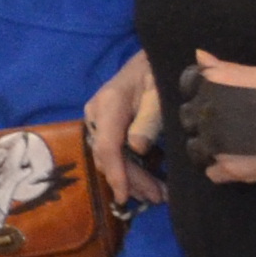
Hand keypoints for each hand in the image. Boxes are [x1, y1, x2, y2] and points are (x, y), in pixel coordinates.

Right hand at [87, 59, 166, 207]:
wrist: (151, 58)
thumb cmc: (157, 73)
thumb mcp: (159, 93)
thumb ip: (149, 119)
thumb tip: (137, 149)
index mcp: (109, 104)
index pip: (108, 146)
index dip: (117, 174)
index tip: (124, 198)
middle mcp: (96, 114)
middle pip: (108, 156)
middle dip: (131, 181)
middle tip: (157, 198)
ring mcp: (98, 120)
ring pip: (109, 158)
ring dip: (131, 179)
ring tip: (155, 195)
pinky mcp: (106, 126)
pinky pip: (113, 152)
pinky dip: (130, 168)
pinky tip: (146, 181)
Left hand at [190, 52, 255, 184]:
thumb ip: (225, 68)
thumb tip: (199, 56)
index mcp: (212, 87)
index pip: (189, 86)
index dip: (201, 91)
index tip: (215, 96)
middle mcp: (205, 116)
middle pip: (188, 117)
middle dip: (201, 118)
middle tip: (225, 121)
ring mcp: (214, 144)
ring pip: (195, 147)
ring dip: (206, 144)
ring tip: (228, 143)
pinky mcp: (227, 169)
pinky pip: (211, 172)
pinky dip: (219, 167)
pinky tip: (235, 160)